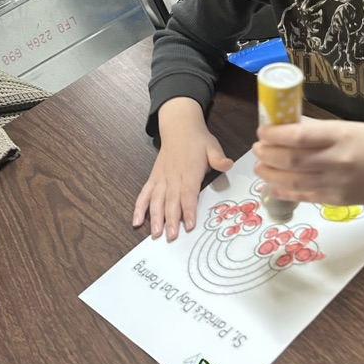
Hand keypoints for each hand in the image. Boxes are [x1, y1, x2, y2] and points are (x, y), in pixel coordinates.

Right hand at [132, 97, 232, 240]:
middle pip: (171, 200)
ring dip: (155, 217)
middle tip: (171, 236)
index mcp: (189, 170)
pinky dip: (139, 207)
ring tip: (155, 233)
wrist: (179, 127)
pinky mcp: (154, 178)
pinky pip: (145, 193)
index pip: (188, 193)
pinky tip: (136, 221)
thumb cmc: (197, 140)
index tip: (189, 225)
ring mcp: (161, 178)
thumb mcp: (212, 146)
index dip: (188, 209)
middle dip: (171, 220)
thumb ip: (218, 158)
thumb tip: (227, 164)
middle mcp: (173, 176)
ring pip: (156, 200)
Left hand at [252, 119, 363, 206]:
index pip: (300, 136)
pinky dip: (285, 192)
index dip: (275, 135)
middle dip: (268, 154)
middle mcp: (338, 161)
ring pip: (294, 181)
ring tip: (260, 167)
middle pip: (292, 160)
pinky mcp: (338, 201)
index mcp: (341, 136)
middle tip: (256, 148)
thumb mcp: (349, 127)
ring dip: (271, 174)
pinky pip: (305, 197)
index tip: (262, 131)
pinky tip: (273, 186)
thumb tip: (287, 126)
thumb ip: (318, 130)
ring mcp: (337, 184)